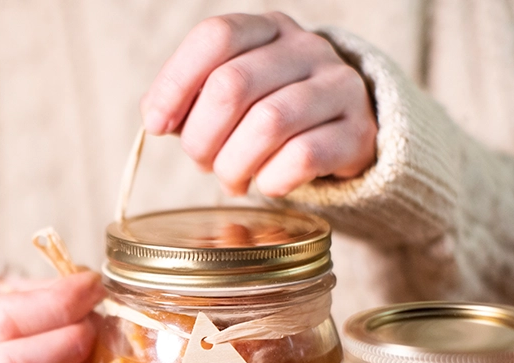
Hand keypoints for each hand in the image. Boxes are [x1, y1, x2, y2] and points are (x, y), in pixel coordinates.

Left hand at [140, 12, 376, 197]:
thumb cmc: (269, 114)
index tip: (156, 124)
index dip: (175, 83)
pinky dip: (271, 180)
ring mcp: (338, 85)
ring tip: (231, 178)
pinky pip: (302, 157)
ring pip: (268, 123)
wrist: (344, 134)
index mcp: (266, 29)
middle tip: (201, 161)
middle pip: (232, 85)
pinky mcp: (358, 131)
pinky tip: (267, 183)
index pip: (215, 37)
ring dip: (233, 164)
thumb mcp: (229, 97)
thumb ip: (189, 99)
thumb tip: (155, 116)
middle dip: (201, 137)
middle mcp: (305, 48)